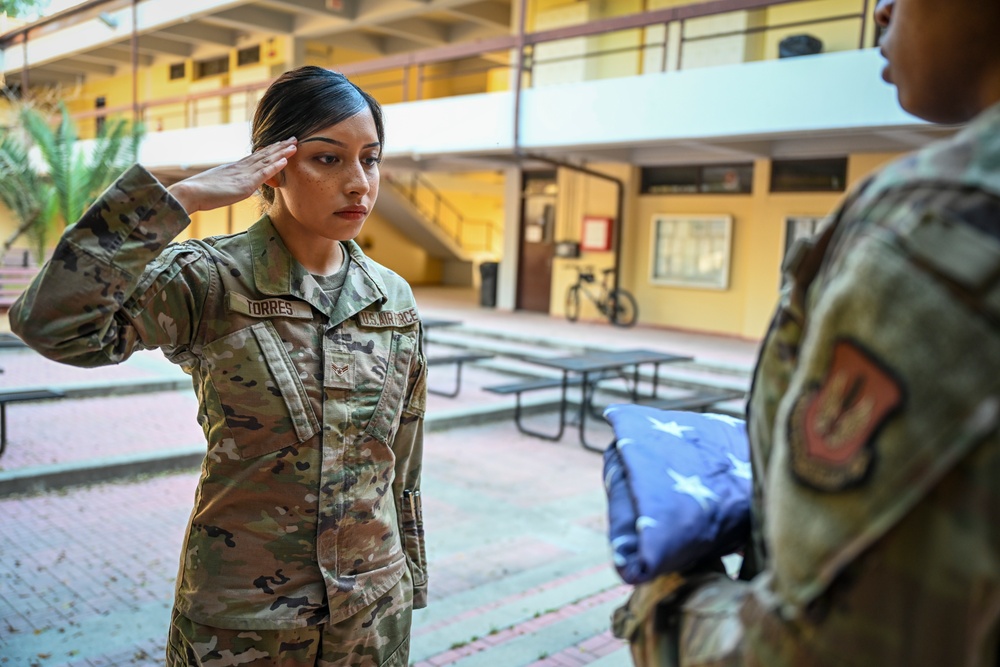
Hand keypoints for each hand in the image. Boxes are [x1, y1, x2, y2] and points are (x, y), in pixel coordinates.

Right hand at [167, 138, 297, 212]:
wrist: (190, 193)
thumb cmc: (199, 192)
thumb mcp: (218, 186)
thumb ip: (229, 184)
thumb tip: (234, 187)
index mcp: (235, 168)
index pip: (256, 157)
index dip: (270, 150)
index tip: (280, 144)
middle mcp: (241, 168)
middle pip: (264, 155)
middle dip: (279, 147)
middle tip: (293, 139)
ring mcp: (244, 175)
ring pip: (267, 161)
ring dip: (282, 152)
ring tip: (294, 144)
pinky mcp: (245, 184)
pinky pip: (263, 173)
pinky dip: (275, 166)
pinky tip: (285, 160)